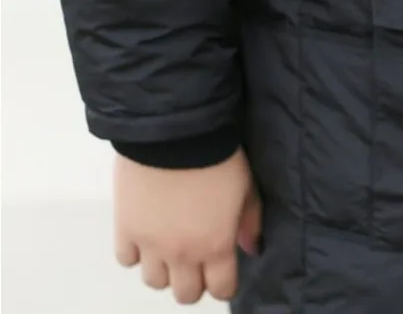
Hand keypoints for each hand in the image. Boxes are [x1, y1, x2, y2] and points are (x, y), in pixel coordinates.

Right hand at [113, 147, 260, 303]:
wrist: (176, 135)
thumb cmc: (218, 158)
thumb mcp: (247, 189)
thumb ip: (249, 223)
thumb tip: (250, 249)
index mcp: (216, 245)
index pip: (220, 289)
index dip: (223, 283)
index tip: (223, 271)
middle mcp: (182, 253)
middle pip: (185, 294)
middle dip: (194, 281)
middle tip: (197, 261)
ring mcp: (150, 244)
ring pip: (153, 282)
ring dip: (164, 269)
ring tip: (170, 248)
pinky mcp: (124, 228)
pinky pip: (125, 259)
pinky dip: (136, 253)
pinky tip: (147, 236)